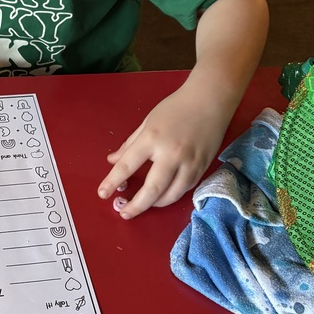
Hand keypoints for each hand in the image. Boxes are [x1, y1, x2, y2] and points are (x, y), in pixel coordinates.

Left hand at [96, 86, 228, 218]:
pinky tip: (163, 196)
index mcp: (152, 138)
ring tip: (143, 206)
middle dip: (136, 205)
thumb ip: (130, 144)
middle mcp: (170, 153)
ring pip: (171, 195)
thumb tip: (112, 161)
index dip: (112, 182)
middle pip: (151, 189)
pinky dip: (172, 195)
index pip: (127, 165)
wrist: (210, 100)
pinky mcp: (203, 167)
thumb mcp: (147, 121)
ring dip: (154, 204)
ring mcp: (189, 163)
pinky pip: (185, 189)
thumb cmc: (176, 108)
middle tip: (124, 213)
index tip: (103, 193)